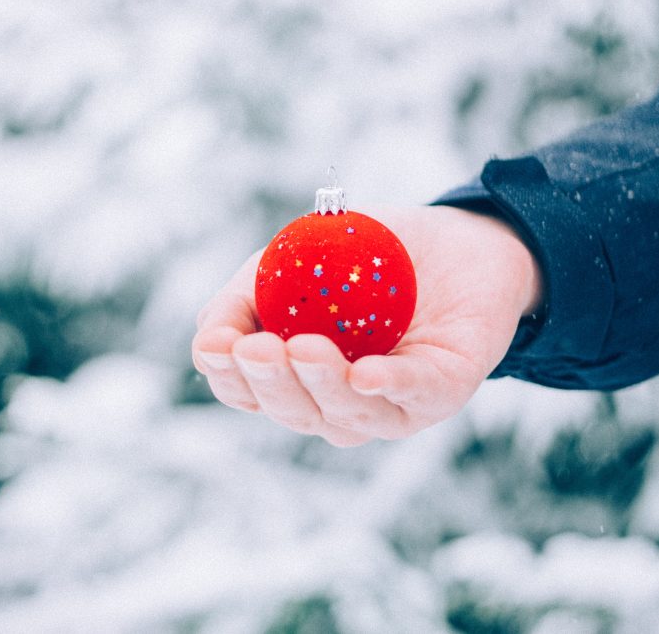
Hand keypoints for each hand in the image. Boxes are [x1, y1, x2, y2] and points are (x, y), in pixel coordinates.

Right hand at [191, 205, 541, 445]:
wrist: (452, 241)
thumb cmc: (362, 257)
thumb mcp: (288, 264)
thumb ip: (242, 301)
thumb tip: (206, 344)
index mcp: (295, 379)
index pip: (249, 393)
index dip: (230, 377)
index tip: (218, 346)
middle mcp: (337, 404)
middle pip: (294, 412)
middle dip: (271, 383)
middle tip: (255, 348)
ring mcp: (389, 405)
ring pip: (348, 417)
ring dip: (322, 386)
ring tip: (303, 348)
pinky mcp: (441, 390)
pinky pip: (414, 394)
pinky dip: (388, 386)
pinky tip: (366, 373)